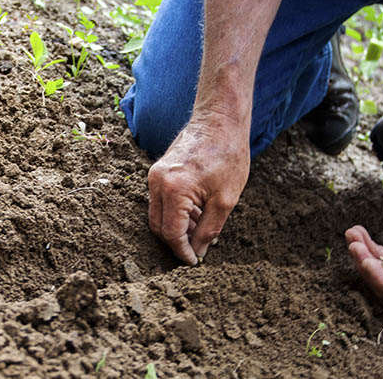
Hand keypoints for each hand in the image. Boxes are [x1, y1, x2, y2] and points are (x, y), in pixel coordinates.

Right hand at [147, 110, 249, 264]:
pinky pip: (161, 201)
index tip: (194, 262)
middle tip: (198, 250)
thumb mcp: (225, 200)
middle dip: (177, 242)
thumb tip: (198, 252)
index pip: (171, 233)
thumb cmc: (228, 155)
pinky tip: (197, 214)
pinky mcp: (158, 171)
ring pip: (158, 215)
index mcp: (174, 190)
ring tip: (202, 230)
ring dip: (177, 227)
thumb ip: (209, 230)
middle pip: (158, 226)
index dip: (182, 252)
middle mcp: (157, 182)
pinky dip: (175, 213)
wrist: (220, 120)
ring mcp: (155, 175)